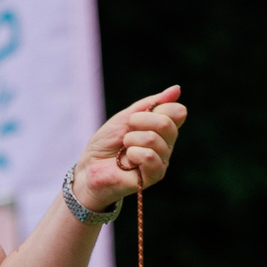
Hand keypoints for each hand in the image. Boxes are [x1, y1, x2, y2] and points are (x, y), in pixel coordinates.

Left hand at [71, 87, 186, 210]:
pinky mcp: (154, 176)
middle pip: (167, 124)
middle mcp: (167, 145)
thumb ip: (152, 104)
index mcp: (163, 130)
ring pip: (154, 140)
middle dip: (139, 122)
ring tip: (124, 149)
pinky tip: (127, 160)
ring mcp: (162, 161)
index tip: (134, 117)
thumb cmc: (107, 142)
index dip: (154, 109)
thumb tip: (177, 89)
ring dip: (131, 140)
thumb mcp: (127, 116)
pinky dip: (133, 154)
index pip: (176, 111)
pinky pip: (150, 157)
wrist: (90, 166)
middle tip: (126, 132)